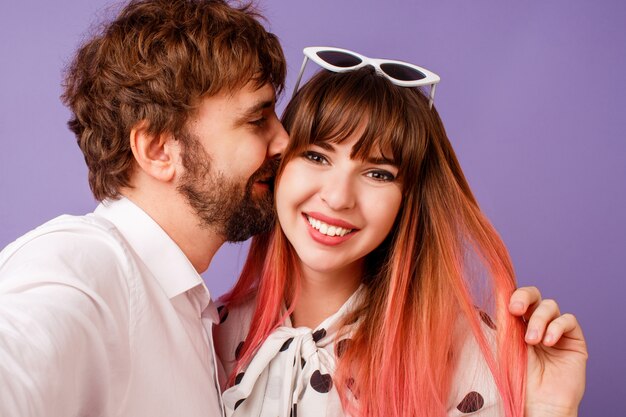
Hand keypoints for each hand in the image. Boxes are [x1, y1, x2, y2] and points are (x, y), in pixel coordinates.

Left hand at [509, 286, 587, 416]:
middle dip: (525, 296)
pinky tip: (548, 342)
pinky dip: (557, 327)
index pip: (518, 298)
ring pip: (550, 305)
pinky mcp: (574, 339)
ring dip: (539, 320)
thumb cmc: (519, 378)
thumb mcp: (506, 345)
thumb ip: (504, 321)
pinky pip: (568, 320)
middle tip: (516, 310)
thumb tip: (498, 294)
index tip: (508, 306)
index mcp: (518, 323)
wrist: (540, 403)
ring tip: (532, 341)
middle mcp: (537, 323)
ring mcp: (556, 330)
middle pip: (535, 295)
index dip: (514, 295)